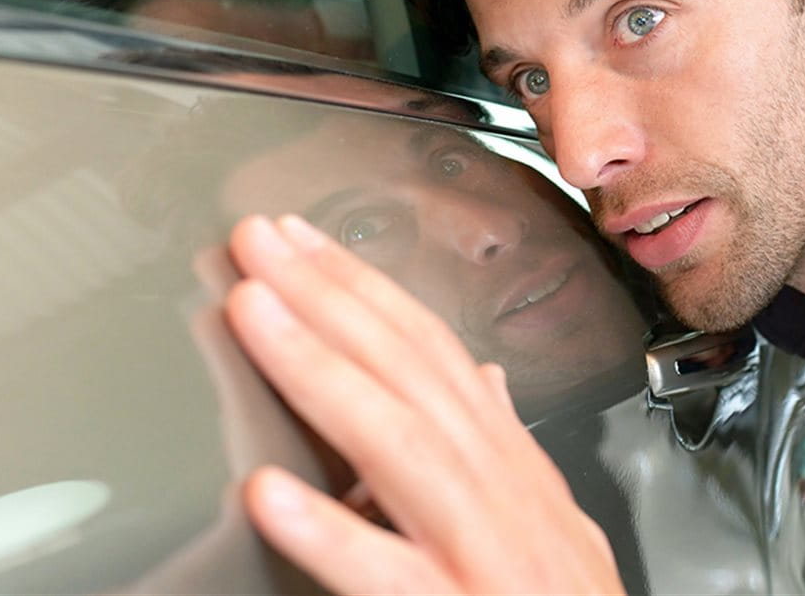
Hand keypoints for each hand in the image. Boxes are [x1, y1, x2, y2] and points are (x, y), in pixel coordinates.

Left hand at [222, 214, 625, 594]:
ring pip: (401, 447)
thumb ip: (508, 451)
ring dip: (322, 373)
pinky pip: (390, 575)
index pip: (434, 354)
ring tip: (253, 315)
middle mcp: (502, 495)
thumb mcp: (551, 520)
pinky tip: (267, 497)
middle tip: (257, 241)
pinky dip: (332, 534)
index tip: (300, 242)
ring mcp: (484, 554)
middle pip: (413, 375)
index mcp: (510, 468)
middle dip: (331, 298)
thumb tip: (488, 382)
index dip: (366, 289)